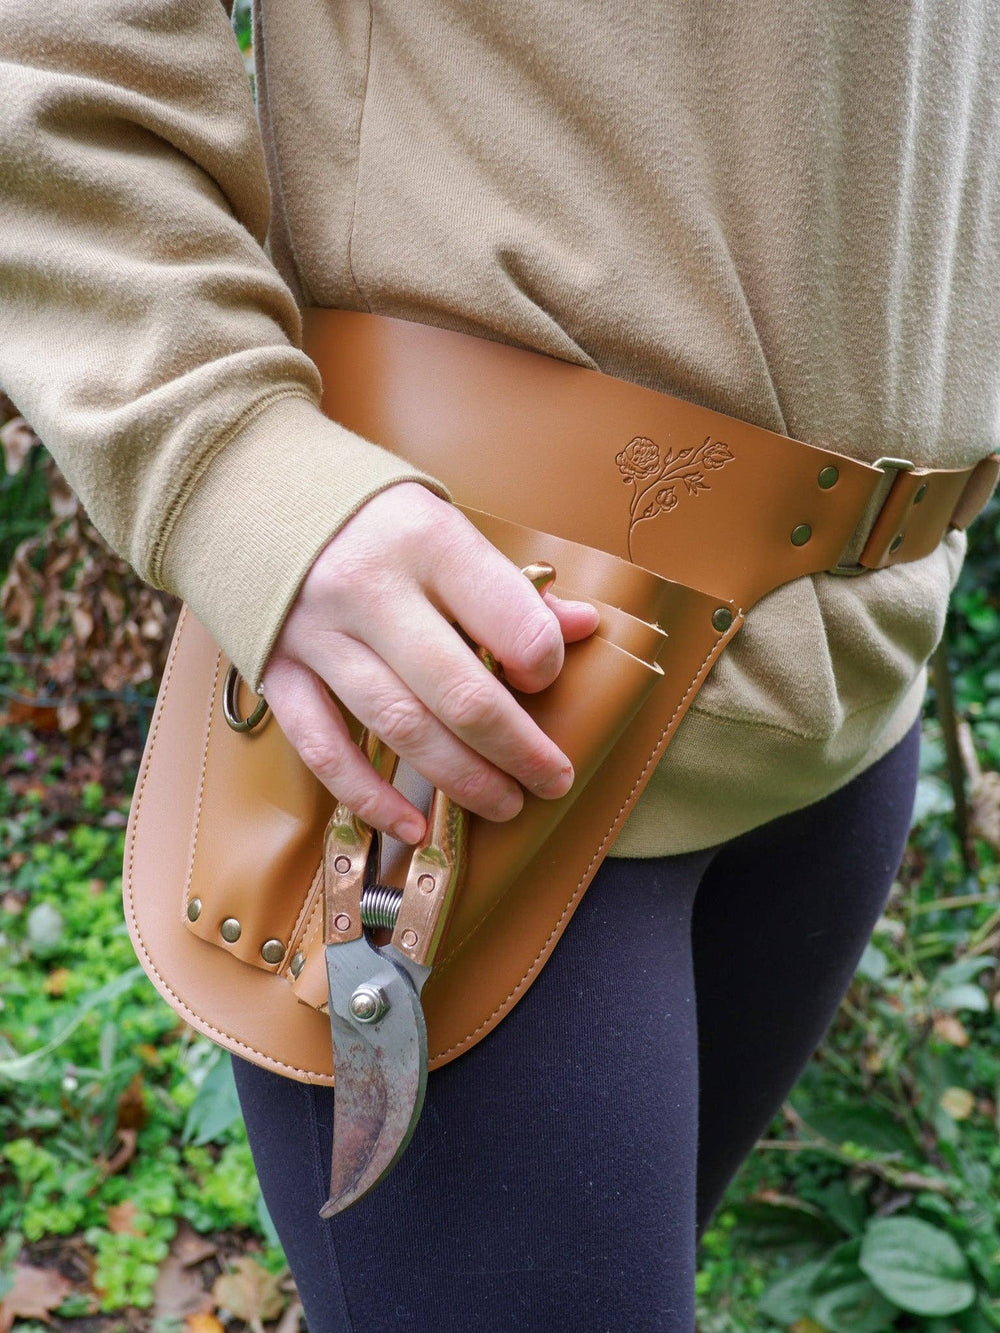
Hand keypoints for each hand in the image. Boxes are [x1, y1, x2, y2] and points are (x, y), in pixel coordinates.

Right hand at [262, 482, 599, 842]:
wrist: (246, 484)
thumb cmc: (365, 513)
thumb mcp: (442, 524)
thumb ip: (508, 586)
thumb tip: (581, 628)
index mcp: (428, 542)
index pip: (511, 625)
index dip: (544, 667)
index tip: (546, 680)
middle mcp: (371, 590)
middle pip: (462, 695)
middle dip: (519, 751)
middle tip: (553, 781)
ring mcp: (318, 635)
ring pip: (401, 728)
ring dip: (461, 780)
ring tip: (505, 804)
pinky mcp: (278, 671)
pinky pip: (325, 750)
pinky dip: (370, 796)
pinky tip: (410, 826)